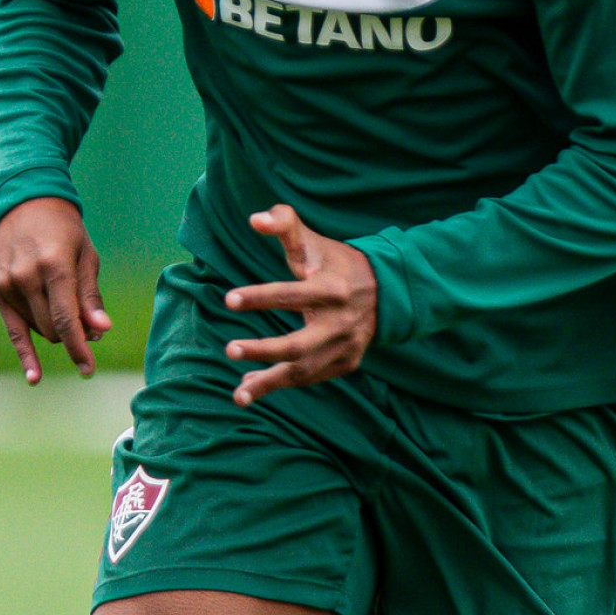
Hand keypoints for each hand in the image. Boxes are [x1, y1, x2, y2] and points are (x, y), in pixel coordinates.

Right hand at [0, 197, 110, 382]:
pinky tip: (34, 378)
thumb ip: (91, 296)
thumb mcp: (86, 255)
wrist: (24, 203)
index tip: (88, 368)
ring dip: (56, 332)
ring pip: (38, 330)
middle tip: (89, 324)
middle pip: (53, 329)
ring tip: (67, 309)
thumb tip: (100, 331)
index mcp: (53, 265)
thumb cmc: (64, 230)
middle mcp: (26, 277)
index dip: (79, 347)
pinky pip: (13, 331)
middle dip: (73, 334)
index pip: (66, 319)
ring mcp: (7, 284)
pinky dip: (26, 353)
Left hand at [224, 204, 377, 405]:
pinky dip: (282, 383)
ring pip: (304, 371)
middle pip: (298, 346)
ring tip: (238, 394)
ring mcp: (345, 347)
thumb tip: (254, 220)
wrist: (387, 291)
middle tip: (229, 350)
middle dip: (263, 351)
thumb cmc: (336, 263)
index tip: (229, 299)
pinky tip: (253, 384)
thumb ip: (284, 223)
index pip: (291, 295)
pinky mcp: (346, 363)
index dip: (259, 297)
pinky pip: (310, 378)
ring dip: (270, 383)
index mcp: (332, 289)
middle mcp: (340, 322)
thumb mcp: (313, 241)